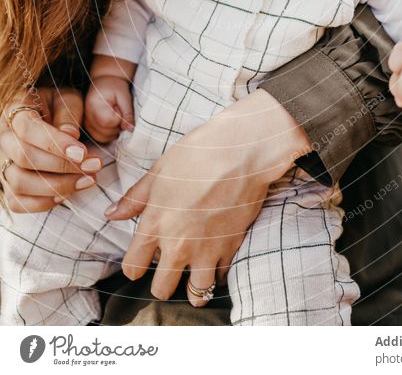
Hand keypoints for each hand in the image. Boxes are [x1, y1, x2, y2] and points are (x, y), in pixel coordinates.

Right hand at [0, 87, 102, 212]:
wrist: (46, 115)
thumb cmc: (58, 106)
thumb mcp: (67, 99)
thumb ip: (68, 113)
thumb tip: (70, 135)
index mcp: (15, 111)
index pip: (28, 129)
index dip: (55, 144)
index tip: (82, 153)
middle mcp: (3, 138)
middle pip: (23, 157)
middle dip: (61, 166)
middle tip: (93, 166)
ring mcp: (2, 163)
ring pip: (19, 183)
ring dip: (56, 186)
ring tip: (87, 179)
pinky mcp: (7, 184)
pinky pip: (17, 202)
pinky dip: (42, 202)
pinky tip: (67, 193)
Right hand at [84, 77, 134, 142]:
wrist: (105, 82)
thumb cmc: (115, 86)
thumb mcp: (125, 96)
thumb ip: (128, 113)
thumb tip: (130, 129)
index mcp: (95, 105)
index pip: (109, 122)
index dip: (119, 118)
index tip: (119, 108)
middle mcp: (88, 115)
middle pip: (106, 132)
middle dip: (117, 125)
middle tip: (118, 111)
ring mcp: (87, 122)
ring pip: (103, 138)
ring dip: (114, 131)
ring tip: (114, 115)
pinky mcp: (89, 127)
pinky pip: (100, 137)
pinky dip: (109, 134)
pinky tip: (112, 122)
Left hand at [104, 87, 311, 306]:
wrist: (243, 151)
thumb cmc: (199, 153)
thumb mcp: (160, 169)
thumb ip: (135, 197)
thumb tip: (112, 215)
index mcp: (155, 224)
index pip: (132, 268)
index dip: (134, 266)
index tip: (142, 259)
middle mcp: (178, 244)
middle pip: (161, 290)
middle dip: (162, 282)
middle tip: (169, 268)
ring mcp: (206, 250)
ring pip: (196, 295)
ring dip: (193, 288)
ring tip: (194, 274)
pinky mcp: (231, 248)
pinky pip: (221, 278)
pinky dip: (217, 274)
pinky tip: (215, 259)